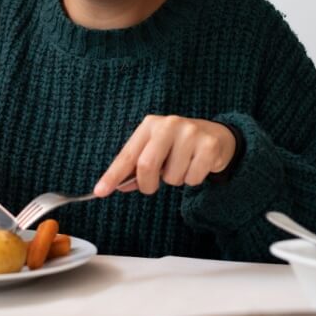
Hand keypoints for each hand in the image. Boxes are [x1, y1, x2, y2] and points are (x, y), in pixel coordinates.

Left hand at [93, 115, 236, 196]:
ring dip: (175, 181)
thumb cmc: (177, 146)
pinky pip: (192, 179)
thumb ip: (136, 168)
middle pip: (146, 165)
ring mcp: (190, 133)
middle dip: (147, 184)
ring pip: (172, 177)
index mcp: (150, 125)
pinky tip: (197, 165)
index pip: (127, 155)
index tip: (100, 191)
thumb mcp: (155, 151)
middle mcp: (169, 124)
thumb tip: (118, 186)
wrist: (216, 136)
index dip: (113, 175)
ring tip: (182, 166)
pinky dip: (192, 180)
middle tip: (151, 187)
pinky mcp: (208, 145)